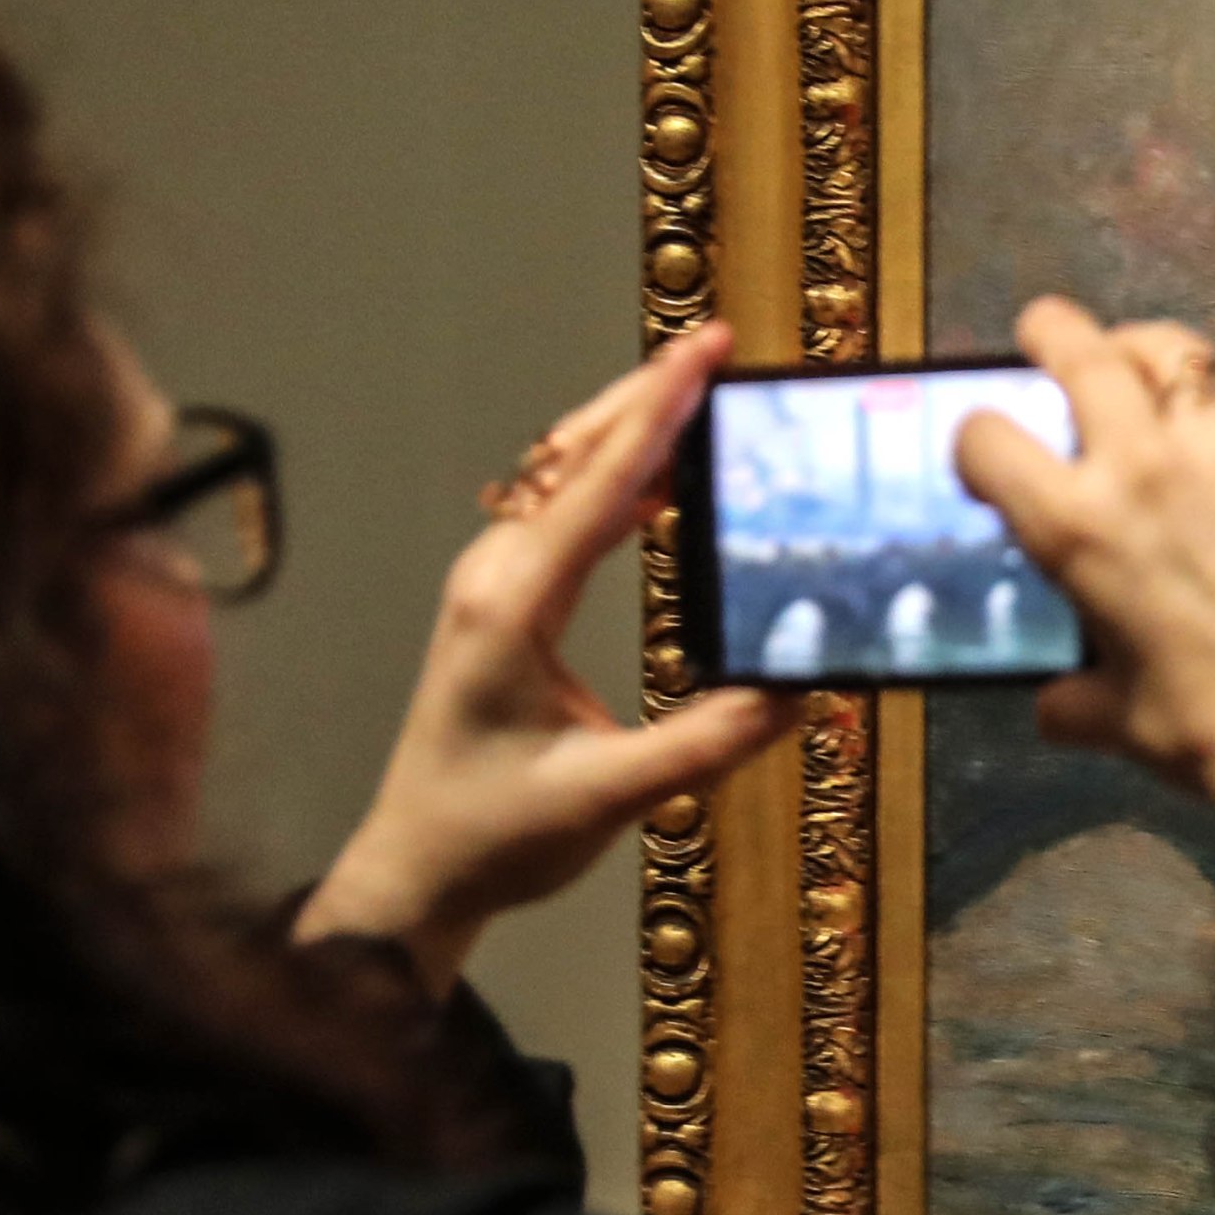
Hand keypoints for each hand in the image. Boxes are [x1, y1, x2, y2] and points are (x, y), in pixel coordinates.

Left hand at [301, 322, 798, 992]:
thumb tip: (795, 691)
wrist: (419, 867)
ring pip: (565, 475)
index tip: (707, 353)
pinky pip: (566, 512)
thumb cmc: (494, 834)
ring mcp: (495, 584)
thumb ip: (705, 744)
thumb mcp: (609, 797)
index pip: (597, 484)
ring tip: (702, 390)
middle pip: (574, 453)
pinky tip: (666, 475)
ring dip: (632, 428)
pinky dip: (618, 477)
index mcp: (511, 607)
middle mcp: (496, 577)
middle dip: (647, 394)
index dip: (659, 413)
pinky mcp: (506, 602)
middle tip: (718, 348)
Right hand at [953, 297, 1214, 1051]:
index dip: (978, 438)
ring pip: (1175, 353)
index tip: (990, 447)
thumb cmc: (1210, 733)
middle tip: (1048, 334)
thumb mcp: (1120, 718)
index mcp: (1075, 525)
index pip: (989, 436)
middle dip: (1053, 332)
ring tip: (1143, 366)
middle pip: (1082, 350)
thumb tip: (1056, 703)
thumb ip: (1076, 698)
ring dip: (1145, 351)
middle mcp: (1142, 464)